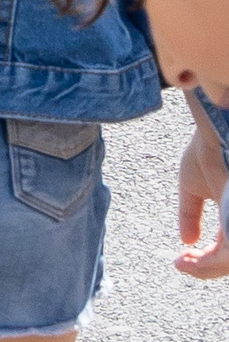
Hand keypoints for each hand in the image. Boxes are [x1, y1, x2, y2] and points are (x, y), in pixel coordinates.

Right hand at [182, 112, 227, 280]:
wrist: (215, 134)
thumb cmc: (209, 151)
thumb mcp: (192, 187)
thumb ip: (189, 214)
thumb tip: (186, 241)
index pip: (225, 248)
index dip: (204, 259)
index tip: (179, 258)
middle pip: (227, 259)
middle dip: (203, 267)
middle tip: (180, 264)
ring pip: (228, 261)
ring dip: (204, 269)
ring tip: (182, 264)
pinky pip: (227, 256)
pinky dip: (207, 265)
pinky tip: (186, 260)